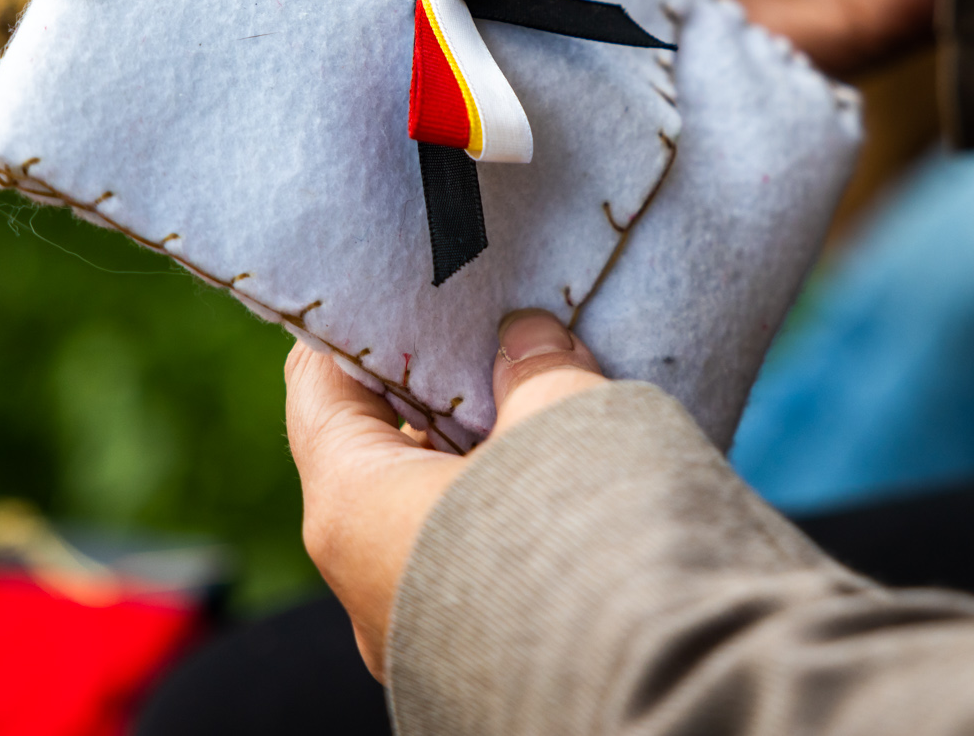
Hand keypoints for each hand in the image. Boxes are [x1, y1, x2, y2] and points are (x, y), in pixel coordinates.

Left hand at [285, 310, 607, 681]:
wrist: (656, 686)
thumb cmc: (581, 536)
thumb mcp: (560, 413)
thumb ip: (534, 364)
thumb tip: (526, 338)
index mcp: (350, 508)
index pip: (317, 388)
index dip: (356, 326)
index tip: (400, 286)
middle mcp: (361, 584)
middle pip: (373, 457)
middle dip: (430, 396)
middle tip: (484, 337)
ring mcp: (414, 635)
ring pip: (425, 519)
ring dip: (473, 463)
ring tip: (537, 406)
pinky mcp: (472, 665)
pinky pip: (467, 571)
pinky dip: (498, 519)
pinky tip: (559, 483)